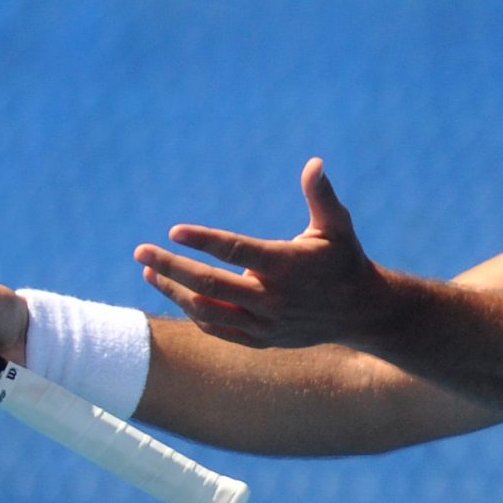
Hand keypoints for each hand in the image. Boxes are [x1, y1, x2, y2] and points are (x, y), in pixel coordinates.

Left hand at [135, 158, 391, 348]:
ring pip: (207, 312)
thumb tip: (314, 162)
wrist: (361, 313)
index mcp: (286, 266)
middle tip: (141, 252)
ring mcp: (265, 324)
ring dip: (174, 292)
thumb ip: (321, 195)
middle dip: (171, 268)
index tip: (174, 231)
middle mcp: (272, 298)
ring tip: (149, 272)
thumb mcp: (338, 225)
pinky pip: (218, 330)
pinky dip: (193, 313)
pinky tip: (175, 293)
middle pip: (209, 286)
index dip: (204, 241)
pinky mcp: (261, 340)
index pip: (236, 252)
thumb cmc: (344, 259)